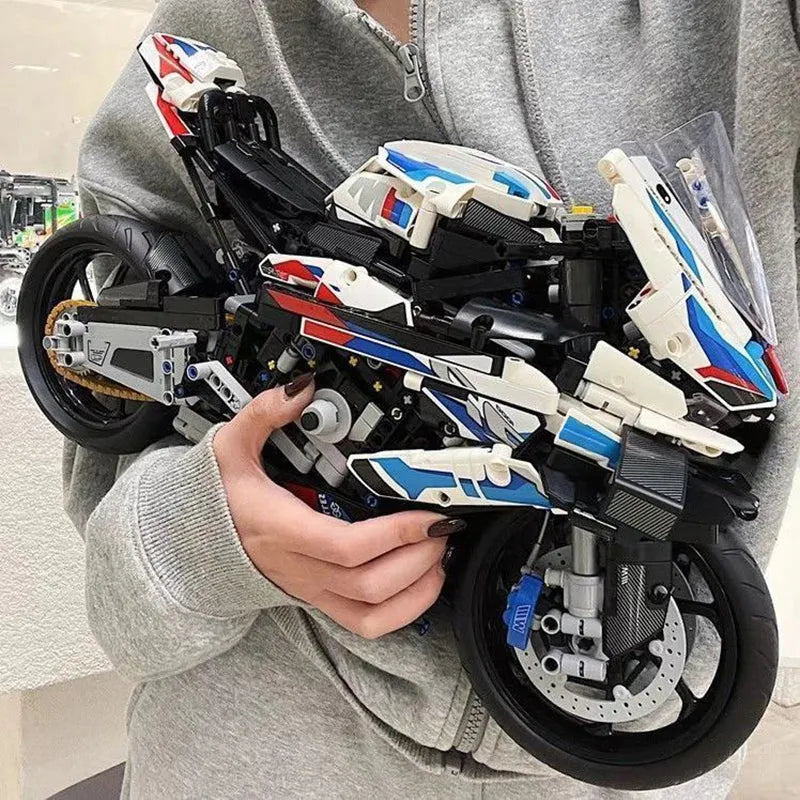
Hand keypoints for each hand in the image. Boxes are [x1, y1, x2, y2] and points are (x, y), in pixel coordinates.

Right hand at [213, 374, 465, 637]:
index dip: (396, 533)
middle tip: (441, 527)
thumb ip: (263, 414)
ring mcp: (312, 589)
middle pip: (369, 583)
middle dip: (418, 557)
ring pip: (373, 613)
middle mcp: (300, 567)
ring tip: (437, 553)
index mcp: (282, 529)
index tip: (429, 513)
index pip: (346, 546)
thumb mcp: (230, 448)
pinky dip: (404, 611)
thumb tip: (302, 389)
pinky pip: (367, 624)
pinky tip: (421, 582)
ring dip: (417, 588)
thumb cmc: (216, 499)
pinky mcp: (321, 599)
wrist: (195, 543)